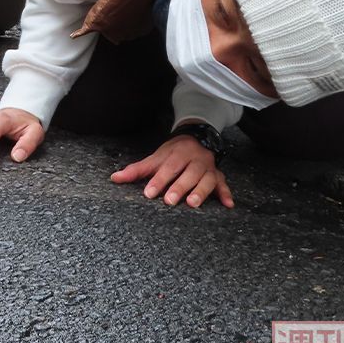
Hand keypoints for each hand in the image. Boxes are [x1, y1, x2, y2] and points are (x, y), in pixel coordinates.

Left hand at [110, 135, 234, 208]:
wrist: (196, 138)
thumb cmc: (173, 153)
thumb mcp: (155, 158)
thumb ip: (137, 170)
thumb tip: (115, 178)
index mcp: (178, 154)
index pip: (167, 167)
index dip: (159, 180)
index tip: (149, 193)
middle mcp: (194, 160)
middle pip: (188, 173)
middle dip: (179, 187)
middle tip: (169, 201)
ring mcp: (208, 168)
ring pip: (206, 179)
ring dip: (201, 191)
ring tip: (192, 204)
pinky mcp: (218, 175)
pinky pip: (224, 184)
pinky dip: (226, 194)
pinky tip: (228, 204)